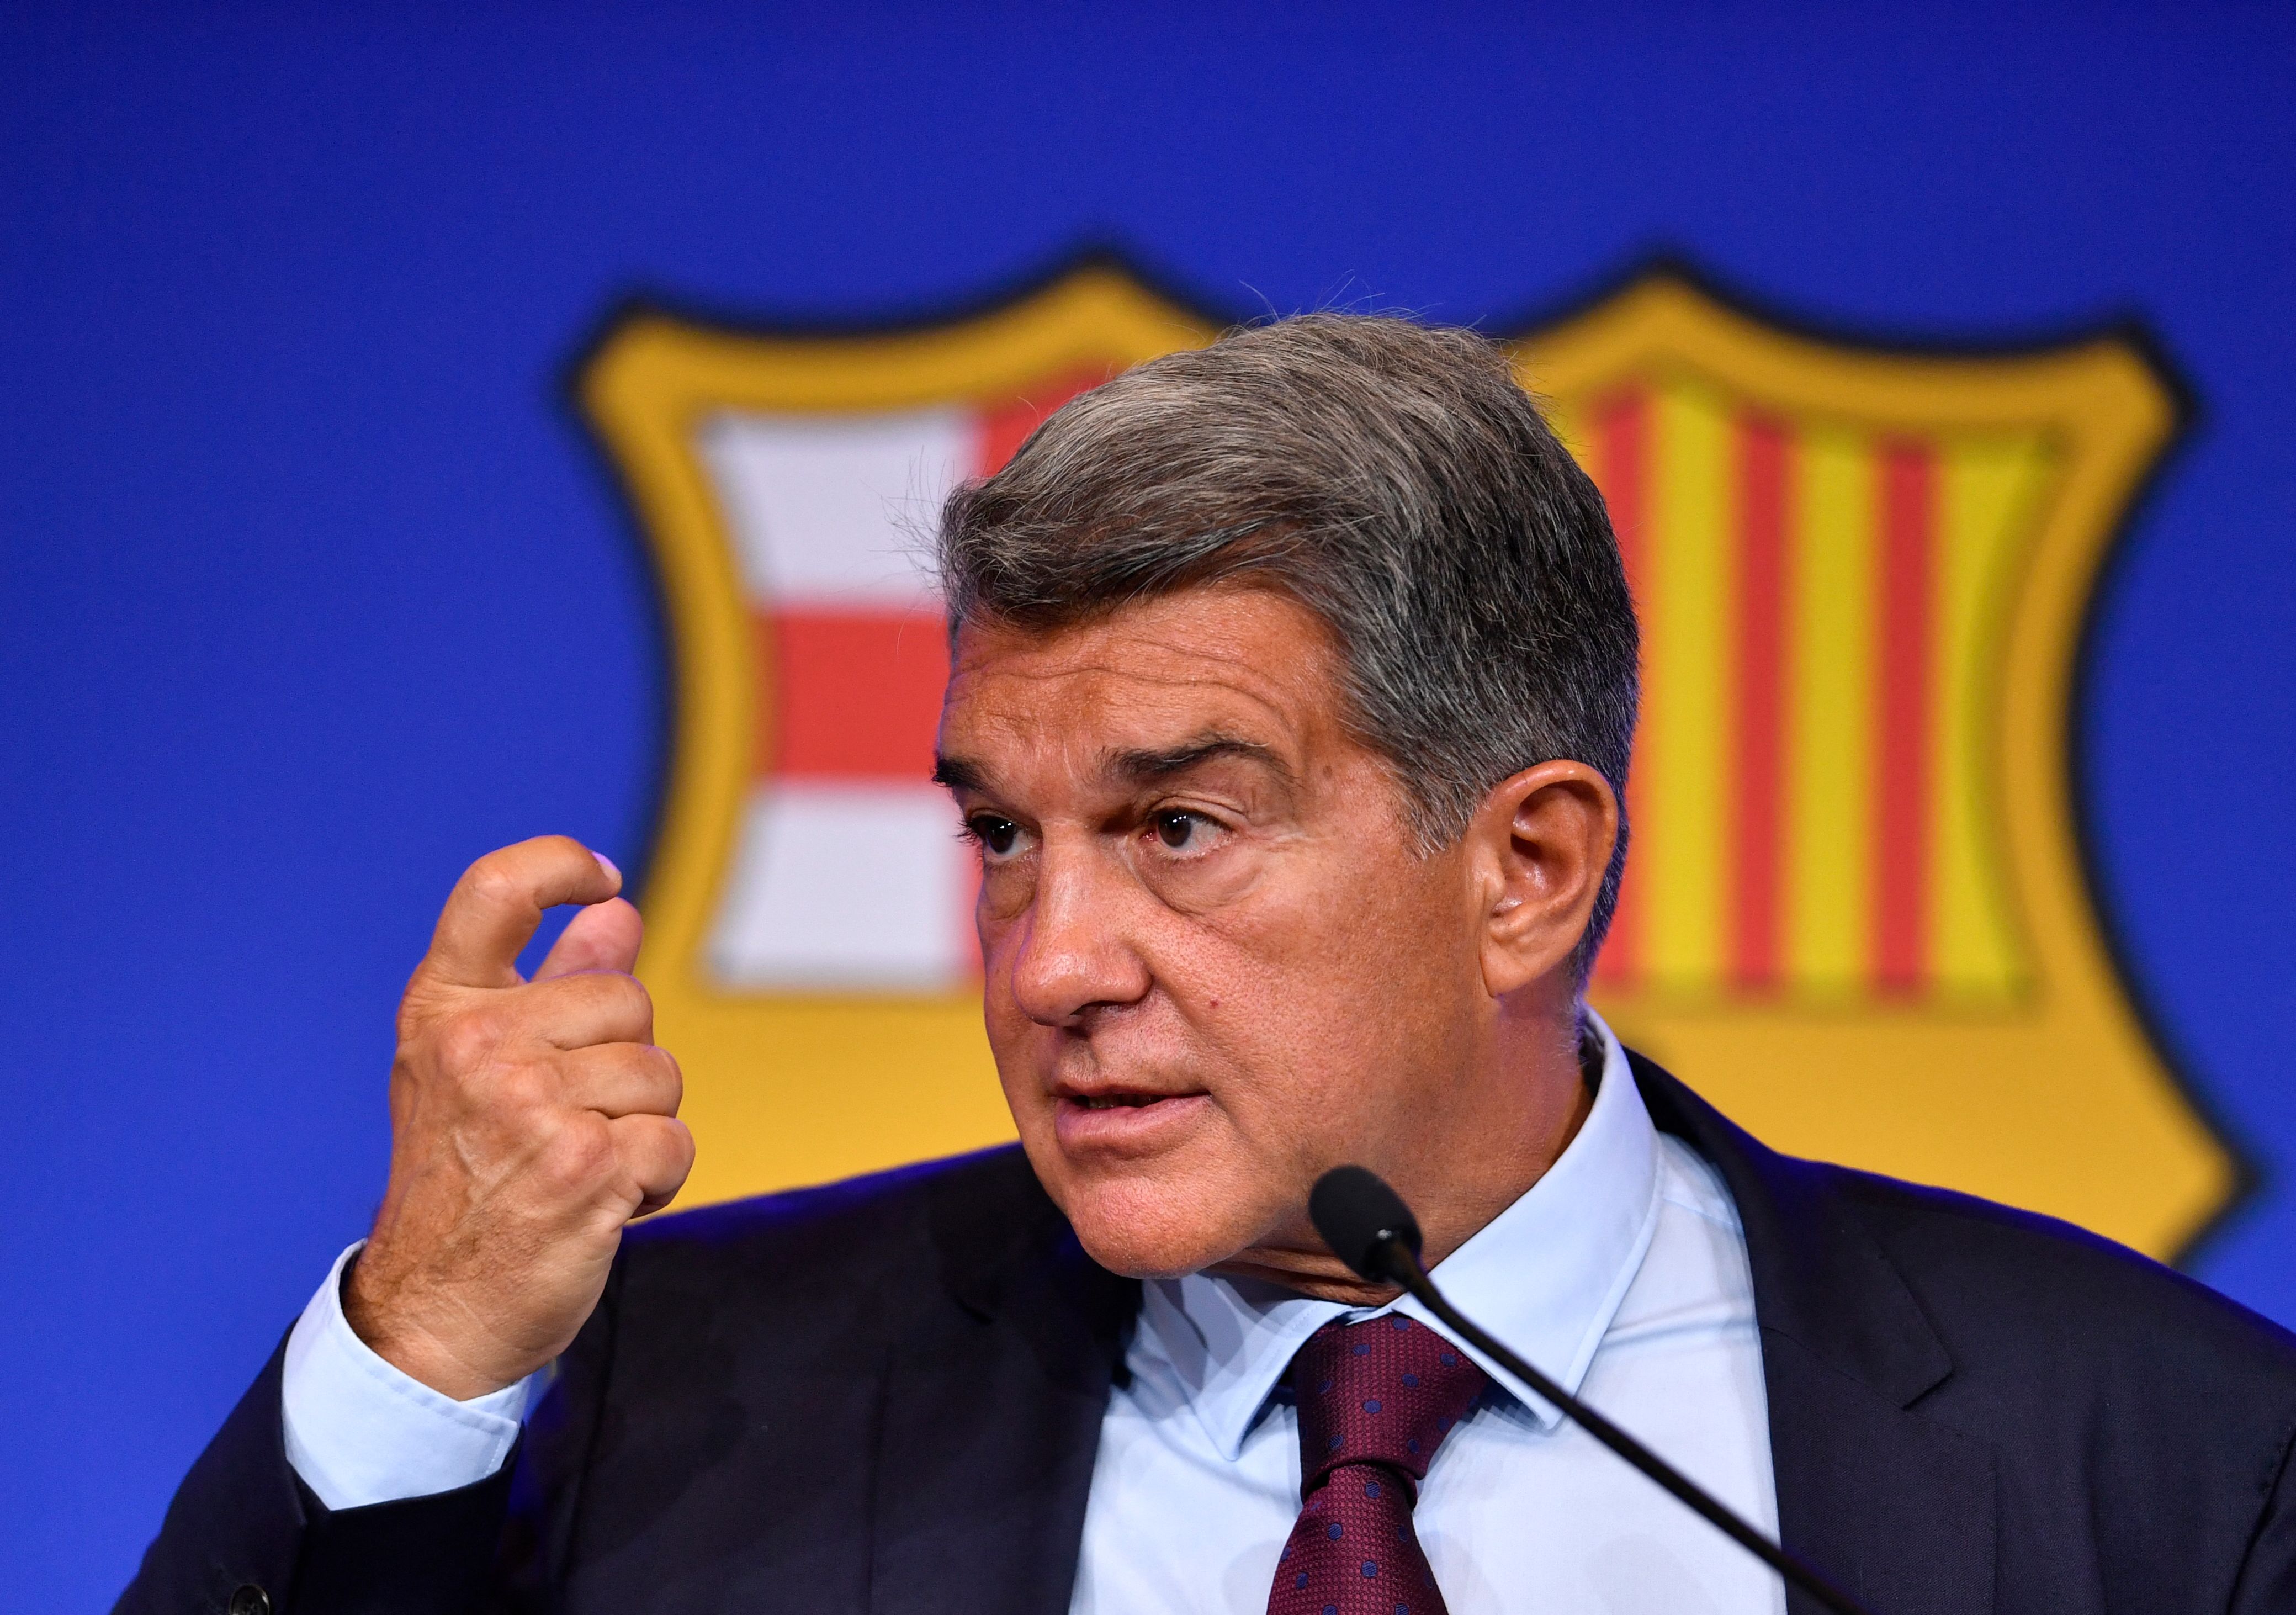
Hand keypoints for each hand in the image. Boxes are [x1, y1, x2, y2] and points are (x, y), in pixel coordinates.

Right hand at [343, 836, 693, 1399]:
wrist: (432, 1314)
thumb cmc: (466, 1184)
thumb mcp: (482, 1071)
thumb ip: (553, 984)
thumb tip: (618, 910)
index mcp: (444, 1012)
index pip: (494, 891)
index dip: (559, 866)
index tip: (602, 883)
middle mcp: (478, 1047)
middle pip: (626, 999)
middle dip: (624, 1063)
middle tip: (568, 1123)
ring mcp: (529, 1105)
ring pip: (659, 1074)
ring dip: (642, 1127)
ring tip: (580, 1167)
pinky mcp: (585, 1165)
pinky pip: (675, 1141)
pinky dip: (659, 1179)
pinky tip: (606, 1203)